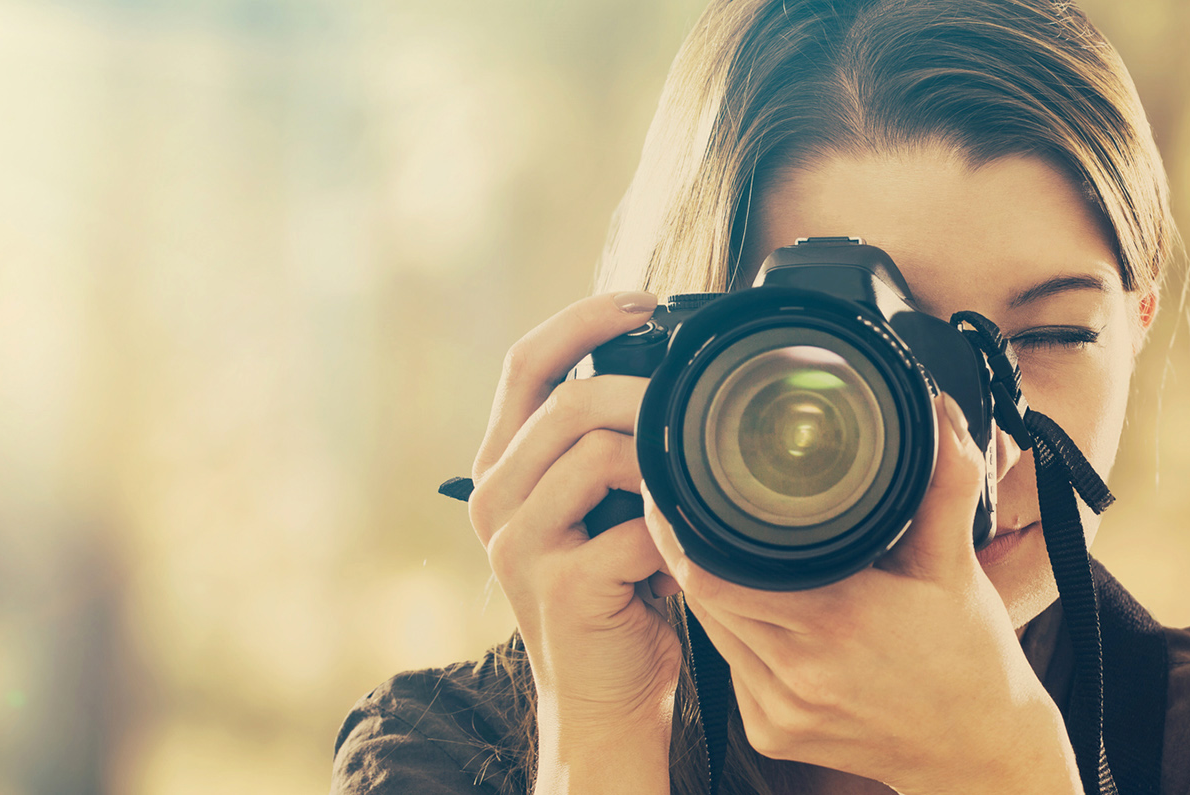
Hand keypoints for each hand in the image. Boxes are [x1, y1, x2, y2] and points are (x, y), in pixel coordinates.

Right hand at [466, 291, 680, 793]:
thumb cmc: (616, 597)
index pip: (524, 362)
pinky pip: (631, 528)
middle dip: (642, 390)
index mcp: (502, 467)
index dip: (583, 319)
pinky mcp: (561, 590)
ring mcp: (520, 547)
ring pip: (595, 454)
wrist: (605, 702)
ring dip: (661, 458)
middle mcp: (495, 500)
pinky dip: (675, 526)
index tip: (645, 302)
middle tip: (695, 402)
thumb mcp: (599, 507)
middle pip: (567, 403)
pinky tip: (691, 539)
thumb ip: (610, 447)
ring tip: (695, 479)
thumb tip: (669, 373)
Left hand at [644, 393, 1081, 793]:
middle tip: (686, 511)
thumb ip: (944, 484)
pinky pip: (732, 670)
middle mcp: (799, 673)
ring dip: (713, 595)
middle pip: (704, 599)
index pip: (716, 574)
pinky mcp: (772, 736)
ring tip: (718, 554)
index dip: (684, 534)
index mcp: (836, 622)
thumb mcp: (955, 565)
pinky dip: (735, 636)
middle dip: (693, 555)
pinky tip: (758, 612)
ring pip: (713, 634)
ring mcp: (781, 712)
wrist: (979, 750)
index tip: (675, 494)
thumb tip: (940, 414)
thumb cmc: (969, 659)